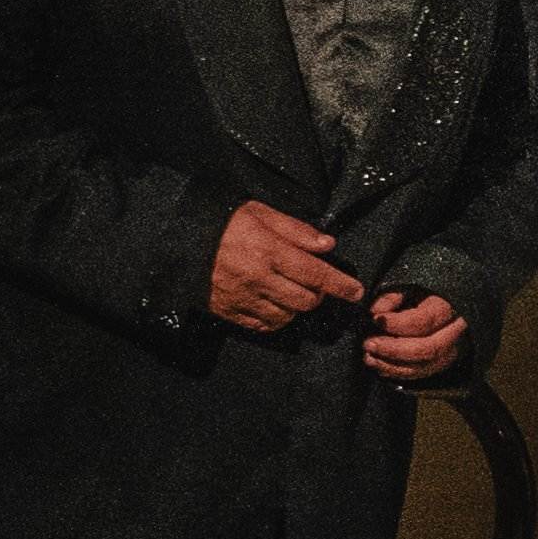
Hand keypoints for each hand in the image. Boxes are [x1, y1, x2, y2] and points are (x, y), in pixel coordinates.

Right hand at [208, 201, 360, 334]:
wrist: (181, 240)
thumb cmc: (225, 223)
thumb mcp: (261, 213)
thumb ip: (296, 230)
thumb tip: (327, 245)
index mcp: (269, 251)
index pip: (316, 274)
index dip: (340, 285)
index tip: (356, 292)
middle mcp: (258, 279)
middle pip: (306, 300)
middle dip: (319, 295)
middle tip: (317, 285)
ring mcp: (243, 298)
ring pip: (287, 316)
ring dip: (297, 306)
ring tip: (293, 291)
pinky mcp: (229, 312)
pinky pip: (263, 325)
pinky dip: (277, 318)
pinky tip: (276, 304)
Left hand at [360, 291, 468, 382]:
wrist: (445, 304)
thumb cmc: (424, 294)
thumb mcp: (410, 287)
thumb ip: (393, 296)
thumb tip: (376, 311)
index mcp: (449, 308)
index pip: (425, 321)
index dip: (397, 324)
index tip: (375, 319)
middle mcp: (456, 332)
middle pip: (429, 349)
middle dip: (394, 350)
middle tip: (368, 344)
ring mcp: (452, 350)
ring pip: (426, 367)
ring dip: (392, 366)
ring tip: (369, 357)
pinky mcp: (443, 362)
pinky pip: (422, 374)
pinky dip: (398, 373)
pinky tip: (380, 365)